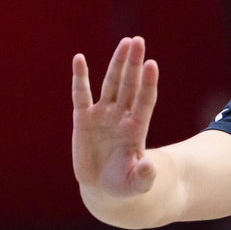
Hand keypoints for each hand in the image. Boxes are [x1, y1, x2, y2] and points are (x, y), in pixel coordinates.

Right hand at [72, 36, 159, 196]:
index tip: (152, 65)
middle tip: (138, 41)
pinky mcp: (83, 120)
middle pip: (129, 85)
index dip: (148, 83)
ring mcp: (103, 116)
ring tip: (125, 42)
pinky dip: (80, 78)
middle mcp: (121, 117)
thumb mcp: (135, 185)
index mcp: (136, 129)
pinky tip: (79, 59)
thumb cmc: (123, 185)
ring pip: (111, 84)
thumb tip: (149, 165)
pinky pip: (81, 95)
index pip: (144, 101)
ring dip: (117, 63)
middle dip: (133, 63)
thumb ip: (143, 176)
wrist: (103, 188)